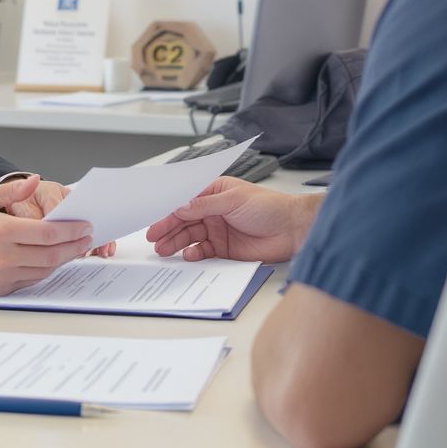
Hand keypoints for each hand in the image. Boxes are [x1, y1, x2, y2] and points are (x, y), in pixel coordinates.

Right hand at [0, 175, 94, 294]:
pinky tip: (53, 258)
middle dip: (75, 246)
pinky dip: (45, 269)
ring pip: (44, 270)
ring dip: (63, 259)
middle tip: (89, 238)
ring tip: (76, 247)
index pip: (47, 234)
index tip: (86, 225)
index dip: (71, 230)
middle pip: (51, 256)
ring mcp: (0, 277)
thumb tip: (36, 180)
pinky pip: (30, 280)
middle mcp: (1, 258)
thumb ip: (12, 191)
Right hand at [145, 177, 321, 263]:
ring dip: (177, 242)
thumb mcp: (233, 200)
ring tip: (163, 250)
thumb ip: (204, 205)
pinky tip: (187, 255)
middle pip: (185, 220)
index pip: (185, 201)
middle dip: (168, 229)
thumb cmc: (269, 206)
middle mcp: (213, 211)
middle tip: (154, 239)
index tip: (154, 219)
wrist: (293, 230)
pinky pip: (203, 251)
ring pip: (191, 236)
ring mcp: (218, 230)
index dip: (169, 210)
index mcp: (214, 192)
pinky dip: (194, 254)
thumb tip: (179, 207)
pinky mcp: (225, 249)